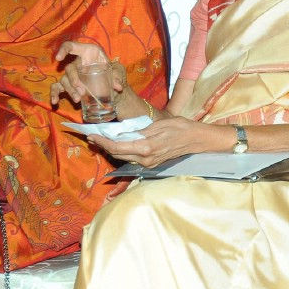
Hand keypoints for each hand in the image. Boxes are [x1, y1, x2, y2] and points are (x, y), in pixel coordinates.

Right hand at [50, 40, 123, 106]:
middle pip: (69, 68)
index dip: (64, 50)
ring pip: (65, 80)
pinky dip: (54, 94)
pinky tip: (54, 101)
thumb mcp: (117, 71)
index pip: (71, 46)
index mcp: (87, 52)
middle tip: (82, 91)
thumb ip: (117, 76)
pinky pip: (58, 88)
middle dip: (74, 80)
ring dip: (70, 90)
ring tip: (78, 99)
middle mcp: (78, 62)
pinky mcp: (70, 85)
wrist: (112, 88)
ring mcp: (73, 74)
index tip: (59, 58)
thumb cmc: (113, 73)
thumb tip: (117, 86)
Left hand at [88, 116, 228, 167]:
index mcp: (146, 148)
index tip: (91, 134)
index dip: (102, 141)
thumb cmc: (180, 128)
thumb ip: (139, 131)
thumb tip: (123, 134)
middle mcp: (145, 159)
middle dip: (103, 145)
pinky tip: (117, 144)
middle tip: (92, 136)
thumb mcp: (158, 125)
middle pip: (117, 154)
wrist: (197, 139)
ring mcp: (148, 163)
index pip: (117, 147)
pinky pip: (132, 157)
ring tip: (100, 139)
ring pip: (124, 157)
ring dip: (111, 149)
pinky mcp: (151, 163)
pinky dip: (122, 151)